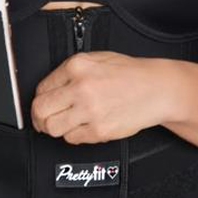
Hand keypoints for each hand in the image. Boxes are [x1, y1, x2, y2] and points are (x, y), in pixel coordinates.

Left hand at [31, 52, 178, 143]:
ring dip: (54, 128)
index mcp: (77, 66)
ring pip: (52, 127)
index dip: (40, 99)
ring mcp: (90, 111)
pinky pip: (72, 138)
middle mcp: (81, 88)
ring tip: (62, 124)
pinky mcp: (99, 130)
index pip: (42, 88)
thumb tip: (49, 89)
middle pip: (41, 110)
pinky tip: (83, 127)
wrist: (158, 90)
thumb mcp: (98, 59)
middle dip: (39, 117)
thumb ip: (71, 72)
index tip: (44, 105)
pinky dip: (74, 135)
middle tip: (43, 120)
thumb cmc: (131, 75)